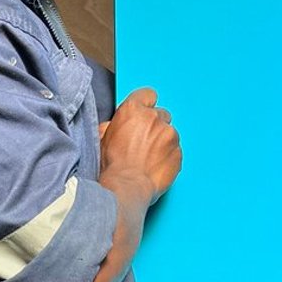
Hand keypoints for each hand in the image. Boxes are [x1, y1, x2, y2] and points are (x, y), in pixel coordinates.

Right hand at [98, 86, 180, 202]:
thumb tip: (115, 124)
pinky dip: (169, 156)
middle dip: (154, 125)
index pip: (147, 95)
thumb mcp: (103, 138)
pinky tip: (156, 166)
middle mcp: (155, 118)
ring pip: (169, 133)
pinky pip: (175, 150)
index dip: (145, 105)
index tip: (144, 114)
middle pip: (161, 114)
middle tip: (144, 142)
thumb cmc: (113, 165)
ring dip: (162, 142)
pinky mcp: (178, 152)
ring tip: (148, 158)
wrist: (127, 187)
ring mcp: (170, 135)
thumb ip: (113, 124)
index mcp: (134, 110)